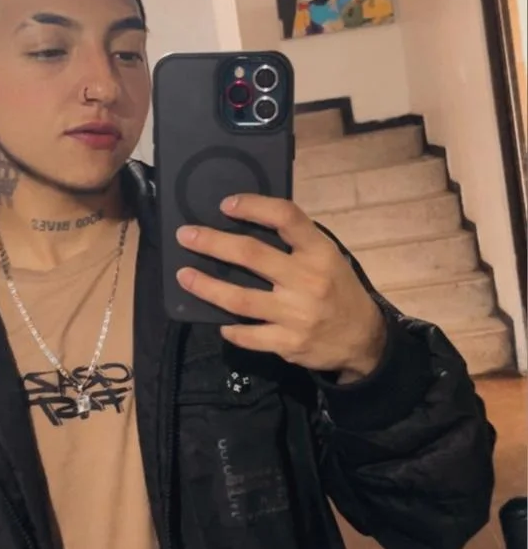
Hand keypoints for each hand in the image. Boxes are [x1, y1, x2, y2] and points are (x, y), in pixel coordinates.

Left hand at [176, 194, 386, 380]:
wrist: (364, 340)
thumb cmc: (339, 290)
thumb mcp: (328, 257)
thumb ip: (296, 242)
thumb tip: (247, 223)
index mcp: (319, 251)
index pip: (285, 217)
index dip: (253, 206)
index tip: (225, 205)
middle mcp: (307, 279)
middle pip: (250, 254)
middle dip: (212, 243)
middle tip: (185, 236)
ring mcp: (296, 314)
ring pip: (239, 299)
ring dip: (206, 286)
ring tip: (184, 276)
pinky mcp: (288, 343)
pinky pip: (249, 335)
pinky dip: (230, 328)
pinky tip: (218, 320)